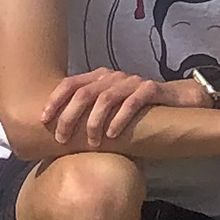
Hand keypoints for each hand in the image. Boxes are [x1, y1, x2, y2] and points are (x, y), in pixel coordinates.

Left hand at [37, 69, 170, 150]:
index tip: (43, 119)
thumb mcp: (109, 108)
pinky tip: (113, 134)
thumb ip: (89, 113)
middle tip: (62, 139)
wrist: (176, 100)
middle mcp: (113, 77)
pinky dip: (120, 119)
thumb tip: (60, 133)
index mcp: (100, 78)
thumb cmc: (136, 109)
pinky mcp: (150, 89)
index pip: (70, 83)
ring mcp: (132, 81)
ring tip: (90, 142)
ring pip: (106, 98)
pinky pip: (132, 102)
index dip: (55, 100)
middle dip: (69, 116)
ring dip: (94, 122)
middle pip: (84, 92)